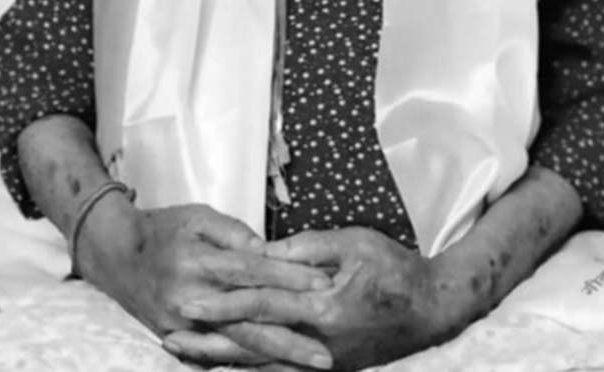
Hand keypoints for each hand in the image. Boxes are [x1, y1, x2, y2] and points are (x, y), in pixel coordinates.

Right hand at [75, 201, 336, 368]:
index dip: (290, 278)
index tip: (324, 284)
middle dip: (290, 340)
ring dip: (275, 358)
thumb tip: (268, 249)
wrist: (116, 256)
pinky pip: (216, 356)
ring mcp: (182, 325)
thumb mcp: (198, 216)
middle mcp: (191, 299)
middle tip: (325, 354)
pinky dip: (246, 363)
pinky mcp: (176, 339)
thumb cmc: (163, 230)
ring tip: (308, 366)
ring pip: (236, 345)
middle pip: (249, 323)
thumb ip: (234, 232)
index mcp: (199, 262)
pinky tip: (275, 369)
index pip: (253, 272)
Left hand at [162, 227, 461, 371]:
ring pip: (261, 364)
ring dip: (220, 359)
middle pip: (251, 346)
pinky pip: (280, 370)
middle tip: (169, 336)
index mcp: (323, 310)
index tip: (188, 301)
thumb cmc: (396, 269)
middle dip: (207, 342)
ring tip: (184, 353)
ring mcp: (323, 361)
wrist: (434, 309)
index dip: (222, 302)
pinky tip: (225, 364)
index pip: (261, 305)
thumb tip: (262, 250)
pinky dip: (249, 367)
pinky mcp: (328, 367)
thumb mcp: (354, 243)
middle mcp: (318, 344)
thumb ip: (306, 247)